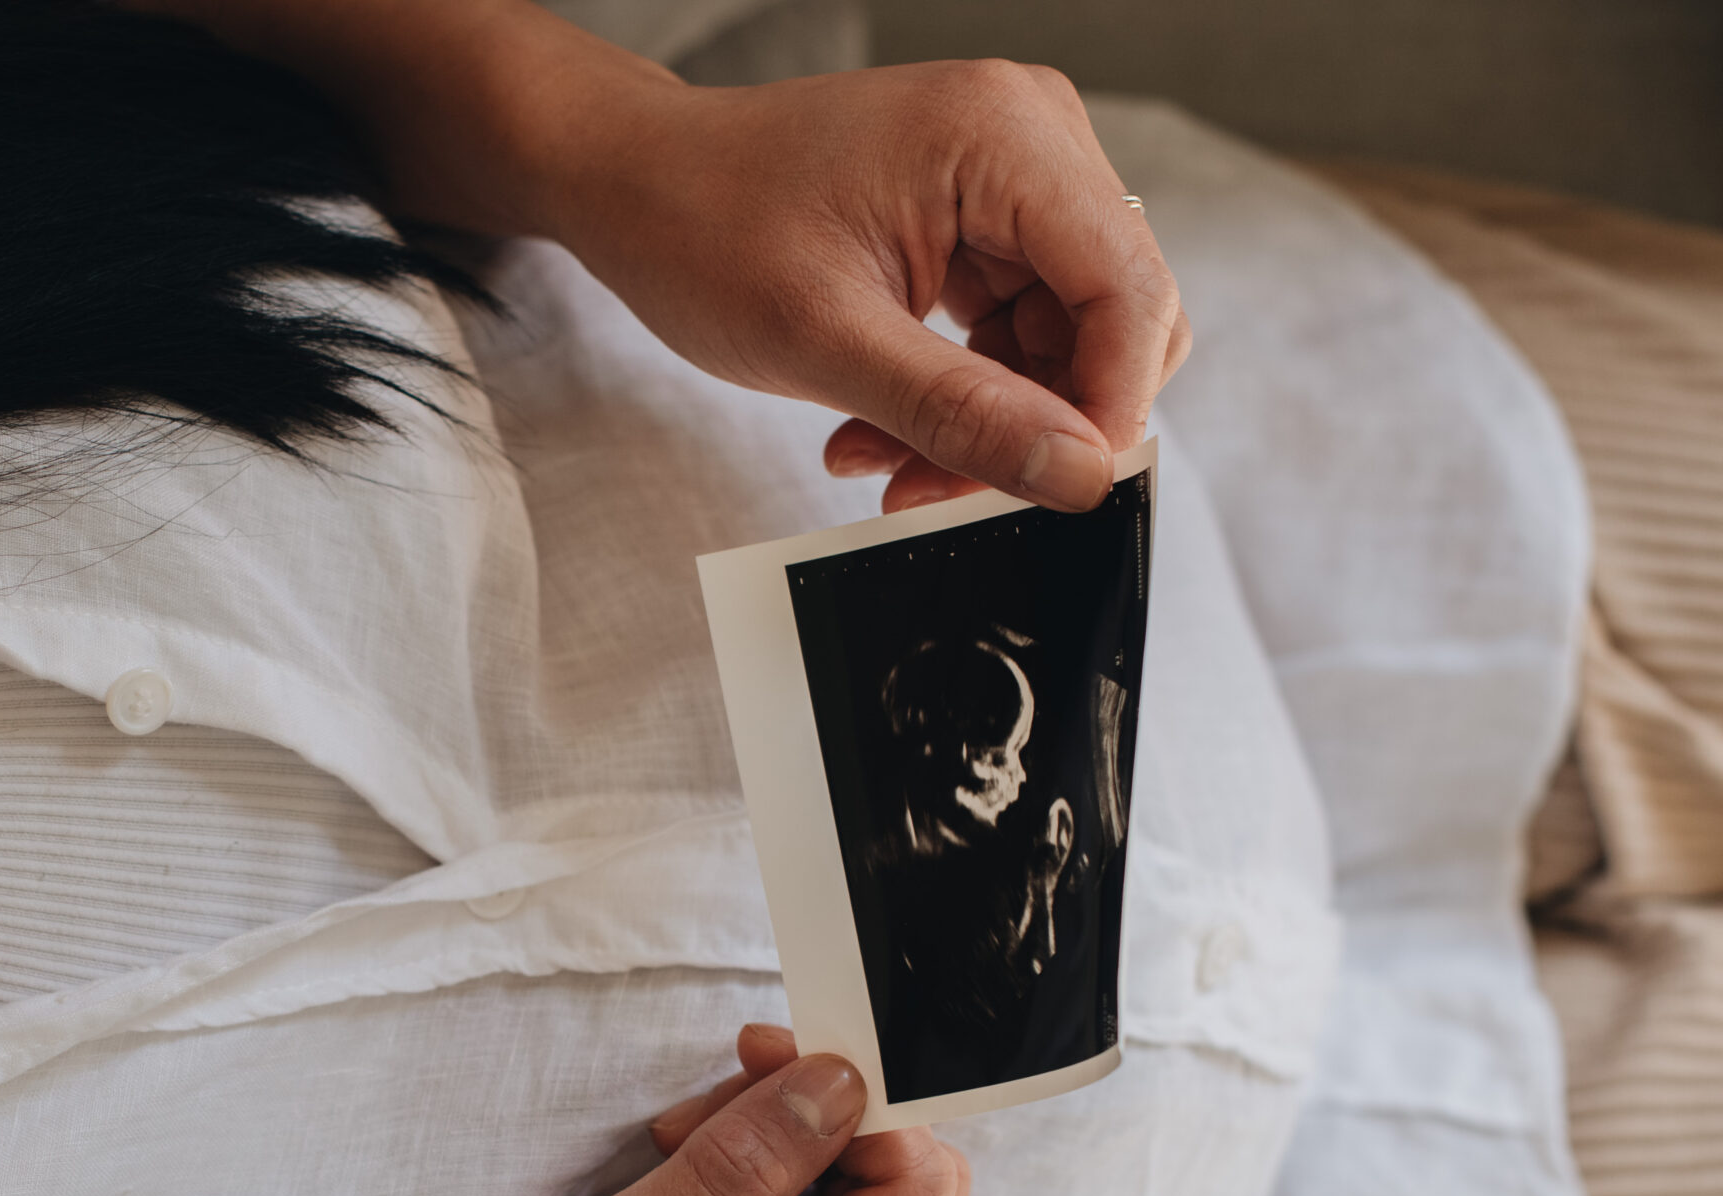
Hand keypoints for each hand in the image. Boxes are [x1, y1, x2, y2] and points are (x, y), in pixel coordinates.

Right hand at [377, 1024, 992, 1195]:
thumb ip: (740, 1169)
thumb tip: (840, 1080)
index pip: (918, 1193)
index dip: (853, 1101)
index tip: (758, 1052)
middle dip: (821, 1126)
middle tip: (697, 1120)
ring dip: (806, 1150)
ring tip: (691, 1149)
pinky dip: (791, 1185)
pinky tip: (703, 1184)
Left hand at [532, 60, 1189, 512]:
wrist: (634, 185)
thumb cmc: (701, 228)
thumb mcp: (826, 341)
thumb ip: (960, 412)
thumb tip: (1078, 474)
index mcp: (1005, 137)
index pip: (1130, 291)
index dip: (1109, 408)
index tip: (1053, 490)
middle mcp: (1030, 140)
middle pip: (1112, 318)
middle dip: (1037, 423)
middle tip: (931, 488)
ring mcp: (1011, 177)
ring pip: (1066, 340)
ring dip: (987, 421)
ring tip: (880, 458)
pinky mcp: (983, 218)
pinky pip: (1018, 331)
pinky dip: (961, 395)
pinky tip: (880, 428)